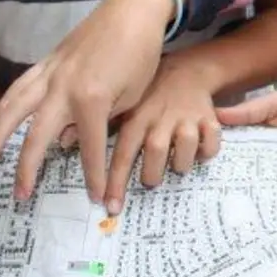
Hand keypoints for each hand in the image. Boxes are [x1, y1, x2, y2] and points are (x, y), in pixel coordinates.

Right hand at [0, 0, 175, 202]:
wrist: (133, 10)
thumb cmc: (141, 53)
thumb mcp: (132, 95)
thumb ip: (102, 121)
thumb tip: (68, 141)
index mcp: (91, 100)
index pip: (89, 149)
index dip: (93, 177)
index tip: (96, 200)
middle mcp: (64, 88)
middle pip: (38, 136)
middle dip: (29, 168)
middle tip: (22, 195)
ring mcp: (51, 73)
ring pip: (15, 109)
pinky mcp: (47, 62)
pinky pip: (19, 88)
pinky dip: (4, 106)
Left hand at [103, 59, 225, 214]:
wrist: (187, 70)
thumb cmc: (149, 94)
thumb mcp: (123, 104)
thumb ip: (100, 126)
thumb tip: (64, 143)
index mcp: (136, 117)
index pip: (122, 153)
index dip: (115, 182)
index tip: (110, 207)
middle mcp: (160, 117)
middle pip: (155, 152)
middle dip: (151, 175)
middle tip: (148, 181)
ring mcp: (186, 117)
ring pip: (185, 148)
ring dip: (180, 164)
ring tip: (176, 167)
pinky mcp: (208, 117)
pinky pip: (212, 142)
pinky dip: (207, 152)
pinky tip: (199, 153)